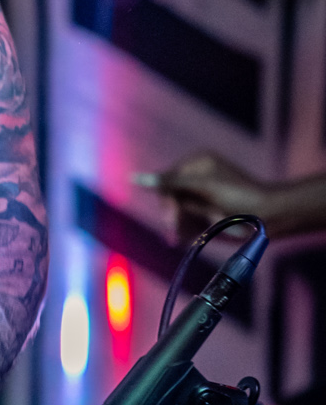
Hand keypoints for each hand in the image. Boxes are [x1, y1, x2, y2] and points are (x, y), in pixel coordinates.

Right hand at [152, 151, 275, 239]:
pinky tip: (181, 240)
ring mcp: (202, 199)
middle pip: (170, 198)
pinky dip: (183, 232)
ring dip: (177, 226)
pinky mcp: (206, 216)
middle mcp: (197, 179)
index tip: (171, 216)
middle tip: (176, 228)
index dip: (166, 198)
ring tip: (181, 238)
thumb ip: (169, 183)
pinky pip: (186, 224)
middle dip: (172, 214)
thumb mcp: (202, 186)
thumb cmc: (239, 195)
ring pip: (176, 213)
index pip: (166, 180)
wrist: (269, 217)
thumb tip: (135, 179)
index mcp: (197, 164)